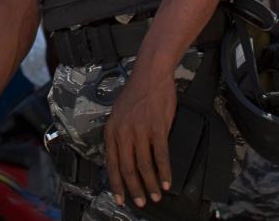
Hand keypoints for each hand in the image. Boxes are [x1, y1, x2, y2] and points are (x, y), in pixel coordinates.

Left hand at [104, 69, 174, 208]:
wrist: (150, 75)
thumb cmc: (136, 94)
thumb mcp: (119, 114)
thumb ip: (120, 135)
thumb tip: (124, 158)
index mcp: (111, 130)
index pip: (111, 163)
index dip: (116, 184)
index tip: (120, 198)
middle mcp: (123, 132)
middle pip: (127, 168)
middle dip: (134, 189)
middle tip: (140, 202)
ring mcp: (140, 131)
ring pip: (144, 165)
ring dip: (150, 184)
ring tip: (155, 196)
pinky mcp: (157, 128)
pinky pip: (161, 156)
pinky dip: (164, 172)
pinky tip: (167, 182)